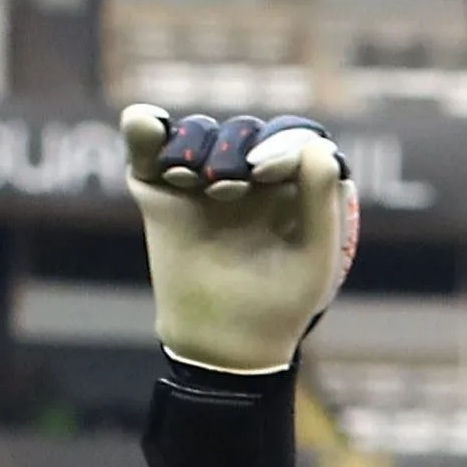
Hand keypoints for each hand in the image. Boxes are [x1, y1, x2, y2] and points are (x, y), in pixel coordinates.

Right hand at [123, 103, 360, 374]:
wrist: (222, 341)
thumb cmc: (281, 302)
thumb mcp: (316, 256)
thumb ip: (322, 200)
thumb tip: (316, 145)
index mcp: (293, 186)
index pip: (292, 139)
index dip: (279, 143)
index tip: (260, 170)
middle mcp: (249, 175)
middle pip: (243, 131)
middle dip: (235, 148)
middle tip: (227, 188)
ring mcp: (203, 180)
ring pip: (199, 133)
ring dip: (196, 144)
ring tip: (193, 179)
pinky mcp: (159, 188)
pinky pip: (148, 143)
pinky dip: (144, 129)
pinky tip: (149, 125)